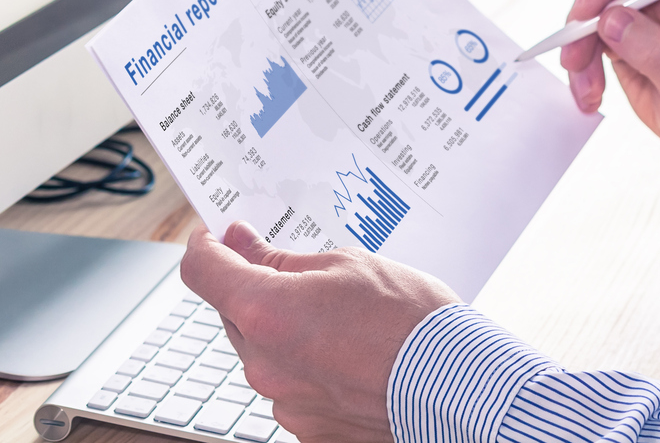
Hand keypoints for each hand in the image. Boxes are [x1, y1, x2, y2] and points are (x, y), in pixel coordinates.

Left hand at [181, 221, 459, 442]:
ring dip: (286, 331)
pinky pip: (292, 386)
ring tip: (344, 321)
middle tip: (299, 272)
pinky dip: (309, 367)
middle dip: (255, 289)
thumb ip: (282, 259)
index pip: (203, 271)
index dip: (205, 247)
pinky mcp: (307, 428)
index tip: (217, 237)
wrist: (456, 385)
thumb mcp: (346, 265)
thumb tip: (243, 244)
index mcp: (265, 311)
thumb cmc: (410, 320)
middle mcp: (263, 363)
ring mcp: (284, 402)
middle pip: (233, 313)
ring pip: (265, 352)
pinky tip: (350, 355)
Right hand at [560, 0, 659, 163]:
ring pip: (594, 13)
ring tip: (587, 90)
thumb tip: (611, 20)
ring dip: (581, 49)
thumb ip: (655, 52)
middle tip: (573, 59)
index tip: (586, 13)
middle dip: (586, 20)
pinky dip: (583, 65)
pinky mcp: (626, 34)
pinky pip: (591, 39)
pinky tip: (590, 93)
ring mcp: (646, 12)